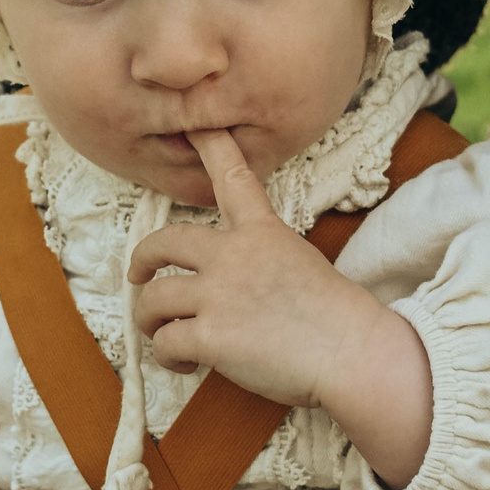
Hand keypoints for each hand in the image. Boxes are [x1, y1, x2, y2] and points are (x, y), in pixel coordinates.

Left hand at [127, 130, 435, 486]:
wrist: (350, 351)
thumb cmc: (335, 319)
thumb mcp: (300, 264)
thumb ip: (261, 263)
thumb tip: (234, 290)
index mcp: (261, 232)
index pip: (233, 177)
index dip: (211, 147)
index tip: (195, 127)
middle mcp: (233, 255)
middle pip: (164, 242)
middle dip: (142, 260)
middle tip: (138, 276)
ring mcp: (218, 294)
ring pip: (153, 300)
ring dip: (149, 320)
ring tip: (162, 335)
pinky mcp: (210, 335)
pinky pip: (165, 342)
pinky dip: (168, 356)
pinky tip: (186, 363)